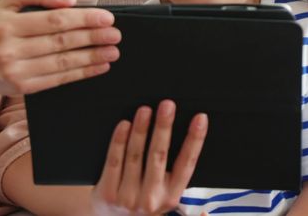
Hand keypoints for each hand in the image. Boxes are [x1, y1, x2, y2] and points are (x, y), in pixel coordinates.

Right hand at [0, 0, 120, 94]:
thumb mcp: (9, 1)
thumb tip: (71, 0)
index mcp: (8, 25)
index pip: (54, 21)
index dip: (84, 19)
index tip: (108, 18)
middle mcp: (10, 49)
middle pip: (61, 42)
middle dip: (93, 38)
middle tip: (116, 35)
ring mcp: (15, 71)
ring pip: (62, 63)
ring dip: (92, 57)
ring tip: (113, 51)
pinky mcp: (22, 88)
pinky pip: (58, 79)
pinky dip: (81, 73)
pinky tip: (98, 66)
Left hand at [91, 100, 207, 214]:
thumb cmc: (143, 202)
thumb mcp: (164, 196)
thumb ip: (175, 174)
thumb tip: (191, 136)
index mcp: (172, 196)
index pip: (187, 164)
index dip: (195, 140)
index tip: (200, 118)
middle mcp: (152, 198)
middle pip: (159, 156)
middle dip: (164, 127)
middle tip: (167, 105)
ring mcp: (128, 198)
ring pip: (135, 156)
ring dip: (141, 129)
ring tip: (145, 110)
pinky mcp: (107, 194)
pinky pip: (114, 162)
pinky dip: (119, 141)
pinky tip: (124, 124)